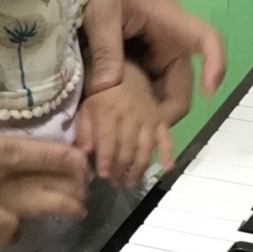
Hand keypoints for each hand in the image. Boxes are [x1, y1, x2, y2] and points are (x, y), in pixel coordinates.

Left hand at [76, 62, 174, 187]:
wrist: (123, 68)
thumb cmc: (100, 90)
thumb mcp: (85, 107)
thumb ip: (85, 131)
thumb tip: (84, 155)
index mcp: (109, 111)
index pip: (108, 141)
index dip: (106, 160)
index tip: (102, 175)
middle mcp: (130, 115)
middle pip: (127, 148)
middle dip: (121, 168)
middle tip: (115, 183)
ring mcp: (148, 117)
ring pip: (146, 147)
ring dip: (139, 167)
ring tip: (132, 182)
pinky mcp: (160, 118)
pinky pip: (167, 136)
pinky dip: (169, 153)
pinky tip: (167, 168)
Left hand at [85, 0, 225, 124]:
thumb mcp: (101, 11)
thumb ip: (106, 49)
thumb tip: (108, 90)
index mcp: (169, 20)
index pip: (206, 40)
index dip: (216, 65)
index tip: (211, 91)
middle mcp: (169, 39)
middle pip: (182, 82)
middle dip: (166, 110)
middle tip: (144, 135)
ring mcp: (155, 51)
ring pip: (161, 89)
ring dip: (148, 111)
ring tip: (126, 130)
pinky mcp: (141, 58)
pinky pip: (144, 85)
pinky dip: (134, 102)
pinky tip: (117, 117)